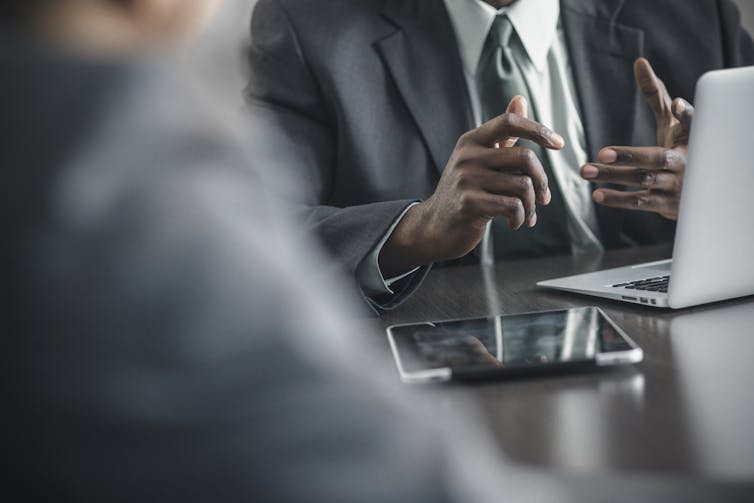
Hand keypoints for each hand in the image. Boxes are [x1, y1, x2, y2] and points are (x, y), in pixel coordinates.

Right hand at [379, 96, 564, 276]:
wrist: (436, 226)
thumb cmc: (465, 191)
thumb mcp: (480, 159)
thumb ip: (502, 134)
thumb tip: (519, 99)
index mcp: (471, 140)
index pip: (509, 122)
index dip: (538, 129)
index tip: (558, 144)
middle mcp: (468, 156)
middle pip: (525, 157)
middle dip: (542, 181)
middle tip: (543, 198)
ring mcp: (466, 179)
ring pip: (523, 186)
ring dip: (532, 206)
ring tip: (527, 215)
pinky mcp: (468, 203)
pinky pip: (512, 206)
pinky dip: (520, 218)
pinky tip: (514, 223)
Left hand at [581, 58, 693, 220]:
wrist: (698, 190)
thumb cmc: (680, 145)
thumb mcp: (671, 121)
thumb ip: (655, 94)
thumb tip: (639, 62)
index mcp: (690, 138)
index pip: (692, 123)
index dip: (686, 114)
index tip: (675, 105)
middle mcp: (685, 161)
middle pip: (655, 158)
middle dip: (629, 156)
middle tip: (601, 153)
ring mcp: (675, 184)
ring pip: (642, 180)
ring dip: (613, 176)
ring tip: (586, 171)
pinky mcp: (665, 204)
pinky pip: (640, 202)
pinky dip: (618, 199)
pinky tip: (597, 193)